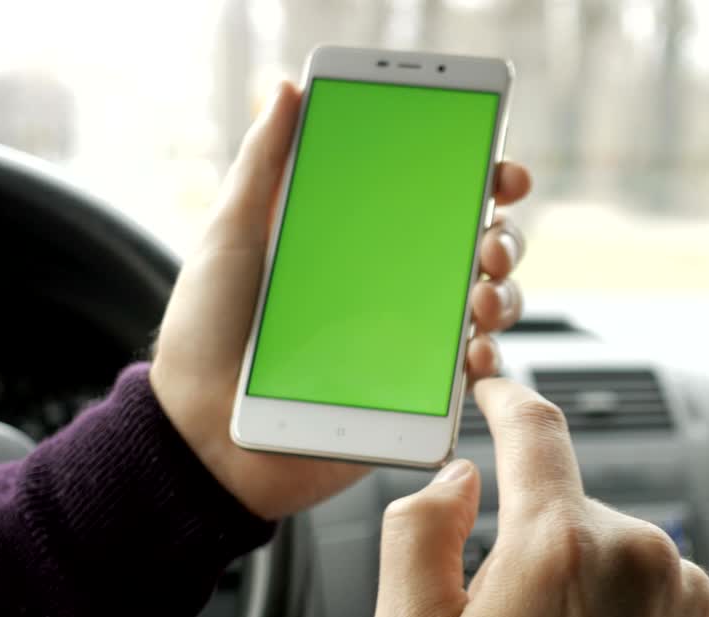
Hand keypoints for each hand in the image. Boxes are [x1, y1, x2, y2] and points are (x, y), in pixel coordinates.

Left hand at [150, 81, 531, 519]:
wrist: (203, 435)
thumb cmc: (207, 337)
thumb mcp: (229, 236)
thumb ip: (263, 164)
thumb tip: (287, 90)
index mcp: (362, 243)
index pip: (437, 200)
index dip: (481, 181)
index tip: (501, 172)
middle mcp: (396, 287)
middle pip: (480, 249)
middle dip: (505, 238)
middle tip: (491, 242)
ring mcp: (411, 341)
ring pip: (491, 305)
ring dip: (506, 294)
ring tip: (481, 299)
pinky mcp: (416, 396)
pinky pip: (473, 372)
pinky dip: (488, 357)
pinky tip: (475, 351)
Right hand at [372, 379, 708, 616]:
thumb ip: (417, 533)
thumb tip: (461, 480)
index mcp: (561, 547)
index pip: (535, 431)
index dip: (506, 397)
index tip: (494, 383)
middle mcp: (639, 552)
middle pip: (567, 505)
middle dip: (531, 542)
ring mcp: (686, 588)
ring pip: (611, 545)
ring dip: (579, 578)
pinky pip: (655, 581)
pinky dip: (622, 605)